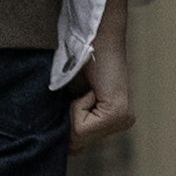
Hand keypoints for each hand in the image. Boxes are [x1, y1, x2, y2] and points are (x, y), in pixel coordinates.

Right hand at [69, 16, 133, 149]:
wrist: (93, 31)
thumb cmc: (75, 56)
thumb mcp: (67, 94)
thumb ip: (66, 119)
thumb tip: (52, 141)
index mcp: (112, 118)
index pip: (76, 142)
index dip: (65, 122)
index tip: (70, 98)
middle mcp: (122, 122)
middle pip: (76, 144)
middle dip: (69, 120)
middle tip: (78, 94)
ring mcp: (123, 120)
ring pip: (77, 138)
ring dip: (72, 112)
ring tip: (83, 89)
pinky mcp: (118, 114)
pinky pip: (81, 127)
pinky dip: (76, 107)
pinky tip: (90, 89)